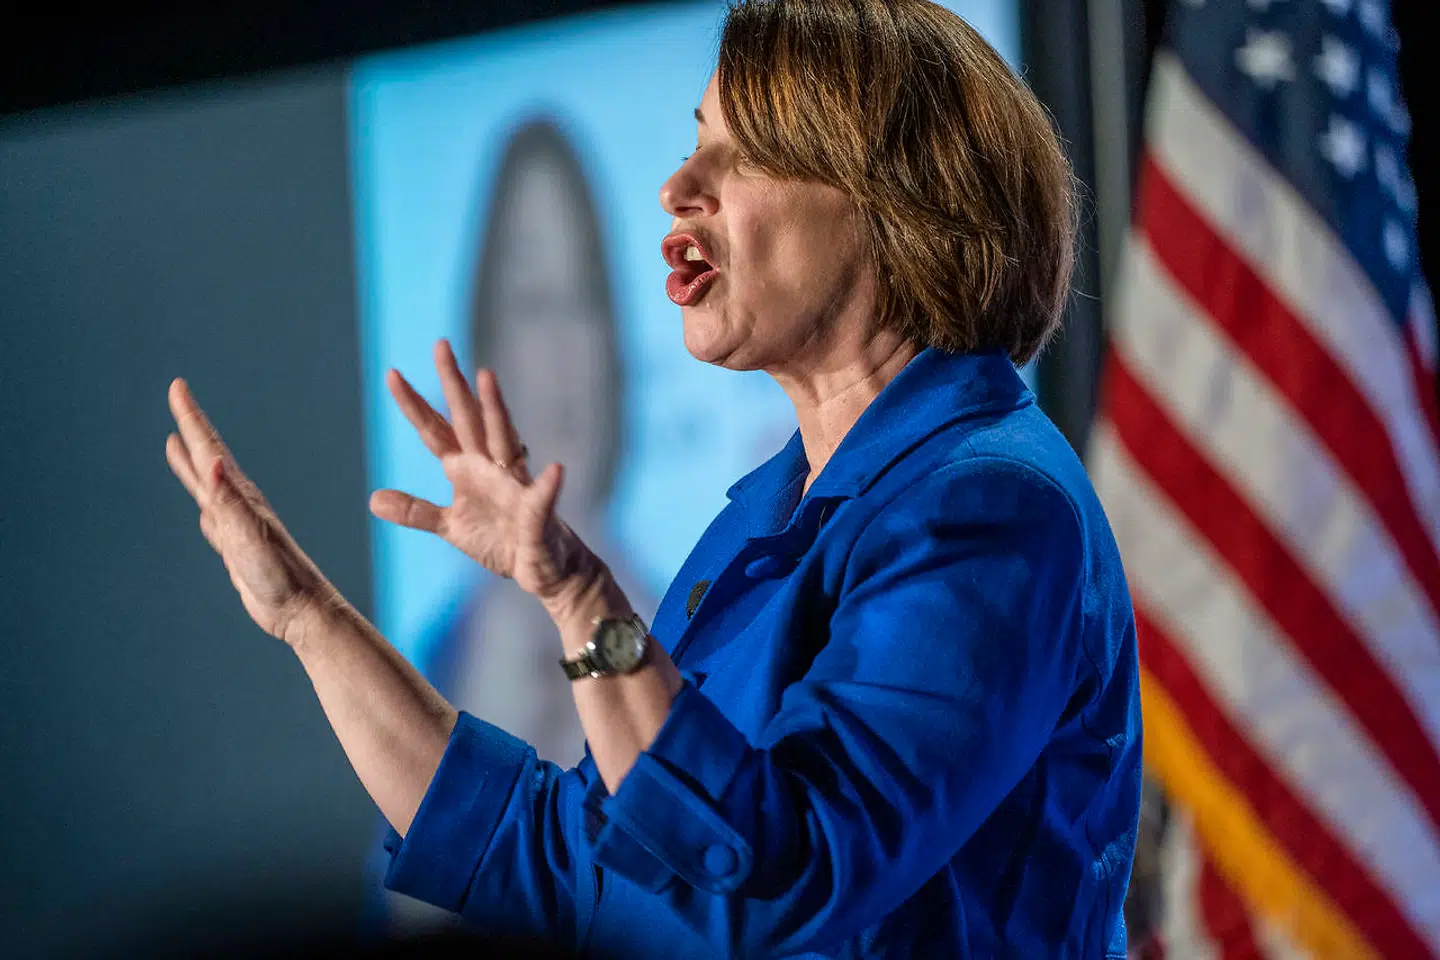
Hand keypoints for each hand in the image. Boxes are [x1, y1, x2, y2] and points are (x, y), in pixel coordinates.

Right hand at [165, 379, 336, 642]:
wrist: (304, 612)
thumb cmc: (281, 578)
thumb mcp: (250, 537)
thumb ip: (230, 501)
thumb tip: (212, 460)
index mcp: (241, 498)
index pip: (209, 450)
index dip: (191, 419)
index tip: (177, 386)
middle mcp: (240, 506)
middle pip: (208, 458)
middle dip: (190, 428)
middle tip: (176, 398)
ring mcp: (239, 526)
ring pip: (208, 485)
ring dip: (191, 463)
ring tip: (175, 443)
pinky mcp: (239, 548)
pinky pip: (214, 516)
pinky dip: (205, 501)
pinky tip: (204, 502)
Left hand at [370, 340, 604, 613]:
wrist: (543, 567)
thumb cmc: (501, 540)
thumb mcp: (450, 527)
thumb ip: (417, 511)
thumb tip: (373, 498)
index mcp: (466, 470)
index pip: (435, 431)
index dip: (414, 405)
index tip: (392, 374)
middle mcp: (490, 468)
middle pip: (468, 419)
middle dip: (453, 384)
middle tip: (440, 345)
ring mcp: (515, 486)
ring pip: (504, 440)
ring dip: (496, 409)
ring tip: (487, 377)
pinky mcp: (538, 515)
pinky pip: (543, 498)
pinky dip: (549, 485)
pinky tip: (557, 471)